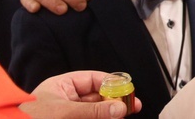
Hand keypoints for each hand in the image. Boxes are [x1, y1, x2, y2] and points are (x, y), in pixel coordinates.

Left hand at [20, 71, 141, 118]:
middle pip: (96, 96)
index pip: (93, 79)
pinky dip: (100, 118)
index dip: (112, 83)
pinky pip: (88, 118)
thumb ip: (93, 110)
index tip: (128, 90)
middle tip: (132, 105)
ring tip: (124, 114)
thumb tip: (120, 107)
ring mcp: (67, 113)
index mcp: (62, 86)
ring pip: (94, 110)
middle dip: (114, 100)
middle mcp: (65, 99)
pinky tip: (110, 118)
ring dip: (109, 112)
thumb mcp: (64, 113)